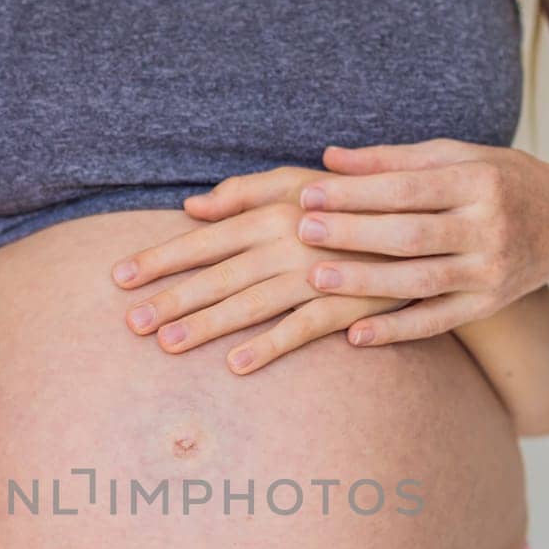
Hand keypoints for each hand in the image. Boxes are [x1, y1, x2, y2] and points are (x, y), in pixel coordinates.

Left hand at [110, 166, 404, 374]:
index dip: (161, 257)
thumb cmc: (352, 202)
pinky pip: (302, 328)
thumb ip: (245, 193)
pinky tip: (237, 365)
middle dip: (172, 297)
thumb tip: (192, 207)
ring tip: (167, 344)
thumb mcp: (300, 184)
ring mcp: (319, 271)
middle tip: (130, 322)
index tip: (119, 277)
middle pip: (220, 273)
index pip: (206, 237)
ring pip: (252, 301)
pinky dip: (270, 345)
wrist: (429, 222)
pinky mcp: (348, 301)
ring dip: (208, 324)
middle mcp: (291, 239)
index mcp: (275, 210)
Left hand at [283, 139, 548, 344]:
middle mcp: (490, 227)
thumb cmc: (501, 180)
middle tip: (301, 230)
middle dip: (353, 234)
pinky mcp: (489, 305)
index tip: (308, 193)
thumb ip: (393, 160)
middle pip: (411, 234)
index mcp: (479, 182)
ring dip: (365, 283)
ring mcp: (491, 271)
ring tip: (314, 278)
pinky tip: (354, 336)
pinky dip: (395, 331)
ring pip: (420, 281)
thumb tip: (328, 158)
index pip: (407, 189)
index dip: (356, 193)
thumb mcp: (457, 157)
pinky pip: (437, 322)